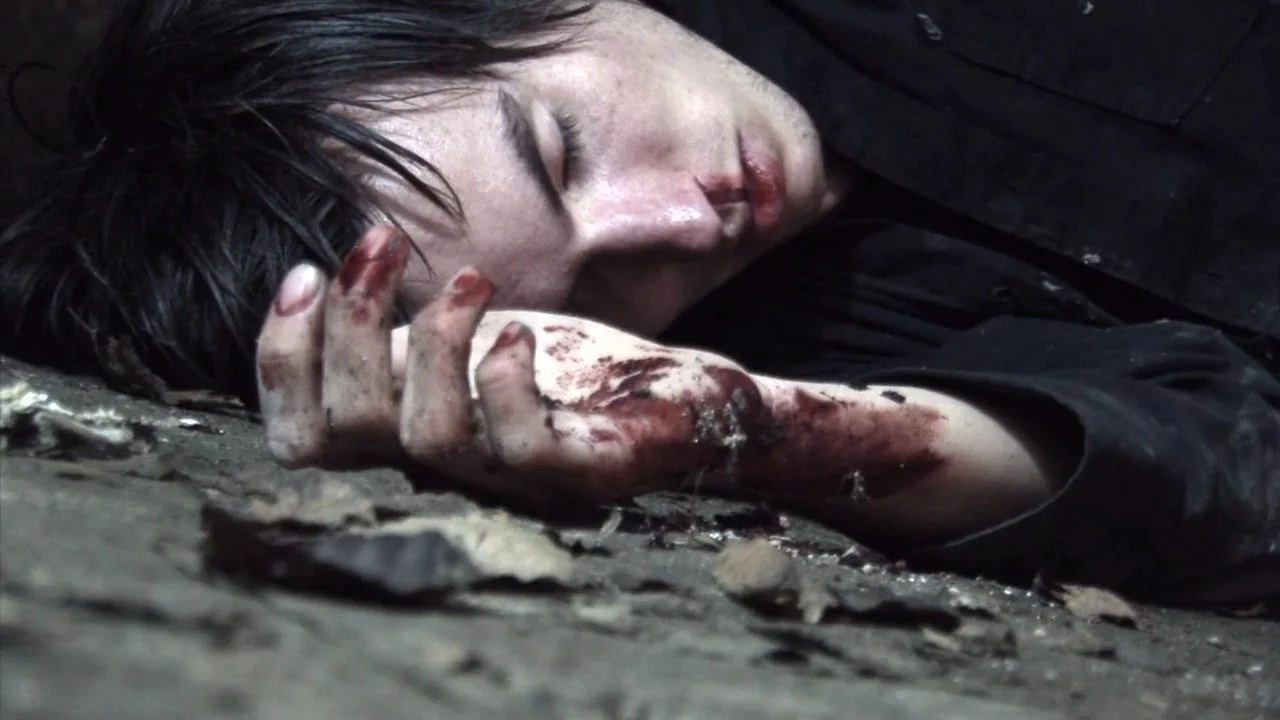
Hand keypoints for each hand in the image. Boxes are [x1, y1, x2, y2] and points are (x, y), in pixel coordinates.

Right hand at [254, 226, 770, 504]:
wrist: (684, 402)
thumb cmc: (569, 371)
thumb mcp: (464, 341)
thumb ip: (397, 337)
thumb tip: (318, 283)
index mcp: (408, 439)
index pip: (301, 436)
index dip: (281, 358)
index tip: (302, 272)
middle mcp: (448, 472)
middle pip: (346, 429)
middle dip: (350, 323)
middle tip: (379, 241)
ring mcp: (513, 480)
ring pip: (425, 437)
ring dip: (435, 338)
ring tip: (473, 278)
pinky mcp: (583, 471)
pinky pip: (520, 447)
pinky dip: (505, 380)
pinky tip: (519, 333)